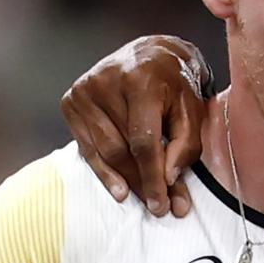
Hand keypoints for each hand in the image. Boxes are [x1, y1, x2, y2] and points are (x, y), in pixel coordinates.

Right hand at [60, 35, 208, 217]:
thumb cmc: (176, 85)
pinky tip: (118, 188)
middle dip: (141, 183)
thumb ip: (185, 146)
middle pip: (122, 150)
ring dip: (124, 180)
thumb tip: (167, 181)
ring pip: (103, 152)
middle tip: (159, 208)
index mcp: (140, 80)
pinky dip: (103, 170)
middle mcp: (106, 82)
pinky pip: (87, 147)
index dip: (152, 178)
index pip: (143, 142)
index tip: (162, 205)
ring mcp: (84, 90)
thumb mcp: (192, 111)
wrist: (150, 54)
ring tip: (142, 199)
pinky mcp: (71, 101)